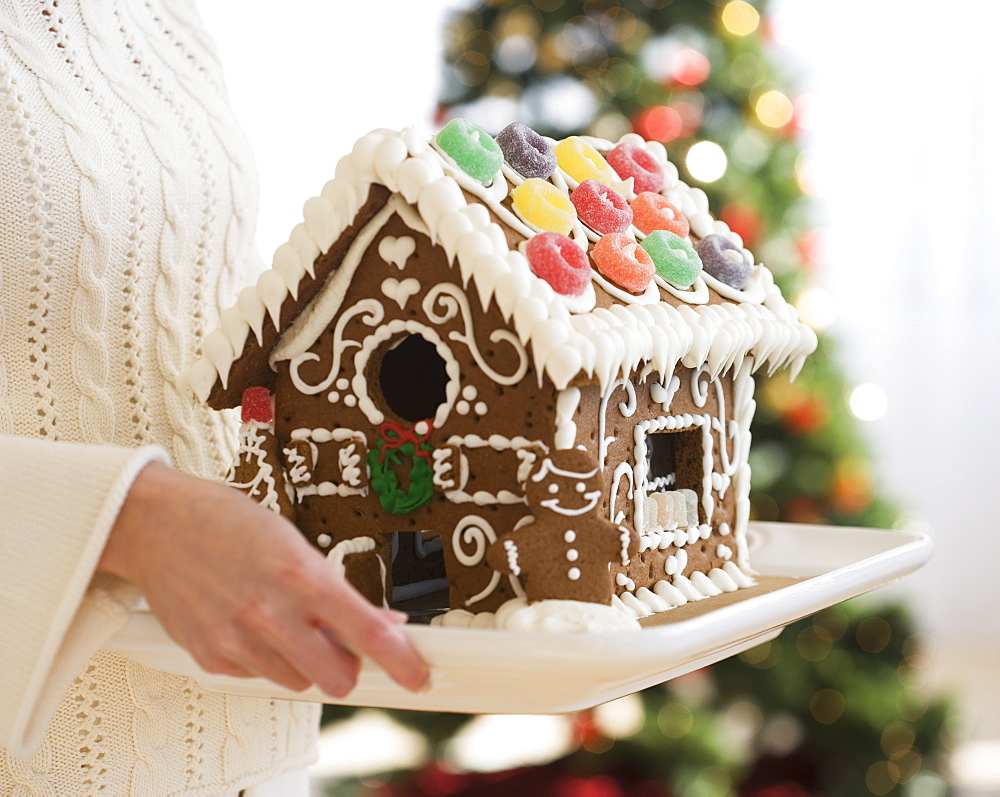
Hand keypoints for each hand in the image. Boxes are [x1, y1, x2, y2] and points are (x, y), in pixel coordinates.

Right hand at [98, 461, 428, 695]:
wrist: (157, 524)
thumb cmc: (228, 523)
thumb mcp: (295, 544)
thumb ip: (337, 591)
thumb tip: (382, 624)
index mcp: (302, 576)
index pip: (367, 632)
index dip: (400, 660)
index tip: (418, 675)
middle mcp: (272, 614)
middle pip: (337, 678)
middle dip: (346, 667)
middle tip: (340, 642)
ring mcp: (238, 640)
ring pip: (297, 681)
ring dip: (302, 661)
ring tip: (283, 620)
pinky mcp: (211, 656)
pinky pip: (257, 676)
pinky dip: (264, 658)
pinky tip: (250, 623)